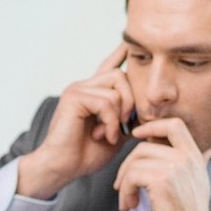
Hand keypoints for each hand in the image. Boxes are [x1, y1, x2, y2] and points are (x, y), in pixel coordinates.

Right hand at [18, 44, 137, 199]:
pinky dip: (110, 121)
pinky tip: (104, 135)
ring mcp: (78, 89)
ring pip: (116, 87)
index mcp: (93, 93)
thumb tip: (147, 109)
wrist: (63, 167)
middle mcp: (84, 86)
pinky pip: (106, 101)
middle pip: (121, 75)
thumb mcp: (116, 133)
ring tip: (111, 134)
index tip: (129, 43)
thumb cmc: (86, 154)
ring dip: (120, 115)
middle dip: (132, 100)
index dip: (120, 53)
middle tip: (128, 123)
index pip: (109, 66)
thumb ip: (127, 117)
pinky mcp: (74, 97)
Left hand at [113, 117, 210, 210]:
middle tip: (122, 185)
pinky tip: (130, 205)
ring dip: (124, 183)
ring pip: (135, 163)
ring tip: (127, 201)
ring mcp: (174, 167)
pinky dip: (125, 191)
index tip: (137, 135)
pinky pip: (131, 176)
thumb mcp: (200, 182)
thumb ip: (201, 162)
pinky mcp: (161, 181)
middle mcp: (186, 157)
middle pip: (144, 146)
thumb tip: (210, 150)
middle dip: (128, 165)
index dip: (152, 126)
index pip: (174, 125)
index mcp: (194, 155)